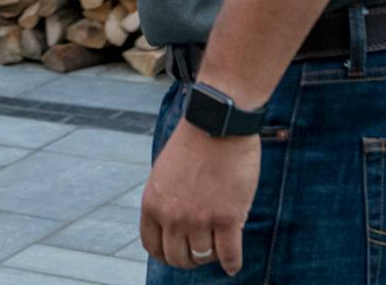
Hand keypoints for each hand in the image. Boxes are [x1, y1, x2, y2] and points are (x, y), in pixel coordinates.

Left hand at [140, 118, 258, 275]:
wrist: (218, 123)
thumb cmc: (194, 143)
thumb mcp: (164, 172)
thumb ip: (164, 200)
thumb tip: (171, 228)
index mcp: (152, 202)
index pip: (153, 246)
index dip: (166, 253)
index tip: (179, 251)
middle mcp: (172, 215)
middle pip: (177, 258)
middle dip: (190, 258)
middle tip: (201, 250)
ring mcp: (199, 219)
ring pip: (204, 257)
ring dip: (212, 255)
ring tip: (218, 245)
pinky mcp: (227, 219)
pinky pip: (229, 257)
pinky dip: (232, 264)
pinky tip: (233, 263)